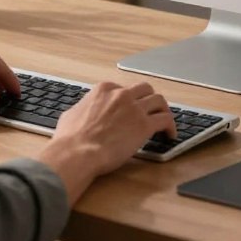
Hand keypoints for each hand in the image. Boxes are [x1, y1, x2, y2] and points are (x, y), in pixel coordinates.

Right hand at [38, 81, 175, 202]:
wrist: (77, 152)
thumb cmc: (70, 138)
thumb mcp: (72, 114)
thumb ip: (82, 109)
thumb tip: (80, 113)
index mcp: (103, 89)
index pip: (123, 89)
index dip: (128, 100)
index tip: (130, 110)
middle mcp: (121, 94)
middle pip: (144, 89)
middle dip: (149, 99)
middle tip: (151, 111)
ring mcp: (134, 108)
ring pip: (158, 100)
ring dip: (163, 109)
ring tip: (165, 121)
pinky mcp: (144, 125)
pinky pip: (165, 120)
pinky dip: (170, 126)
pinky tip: (169, 135)